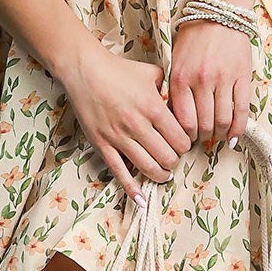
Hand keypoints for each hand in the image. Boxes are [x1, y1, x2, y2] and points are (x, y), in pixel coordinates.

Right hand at [60, 37, 192, 205]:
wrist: (85, 71)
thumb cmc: (120, 71)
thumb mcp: (152, 73)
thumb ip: (170, 90)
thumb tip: (182, 106)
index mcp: (153, 107)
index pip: (181, 139)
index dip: (186, 145)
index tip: (184, 143)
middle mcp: (138, 125)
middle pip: (168, 157)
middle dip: (175, 161)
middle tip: (174, 158)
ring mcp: (119, 137)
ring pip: (148, 167)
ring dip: (160, 175)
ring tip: (164, 173)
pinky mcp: (102, 145)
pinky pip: (119, 172)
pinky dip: (132, 189)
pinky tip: (141, 199)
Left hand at [166, 18, 251, 153]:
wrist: (218, 13)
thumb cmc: (194, 37)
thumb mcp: (175, 61)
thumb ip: (176, 88)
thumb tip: (178, 120)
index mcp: (180, 78)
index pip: (183, 121)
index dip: (186, 137)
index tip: (188, 139)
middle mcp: (201, 81)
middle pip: (204, 124)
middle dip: (204, 137)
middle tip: (204, 139)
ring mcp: (223, 80)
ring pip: (223, 121)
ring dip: (221, 134)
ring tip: (219, 136)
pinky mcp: (242, 77)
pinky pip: (242, 110)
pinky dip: (239, 128)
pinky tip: (235, 136)